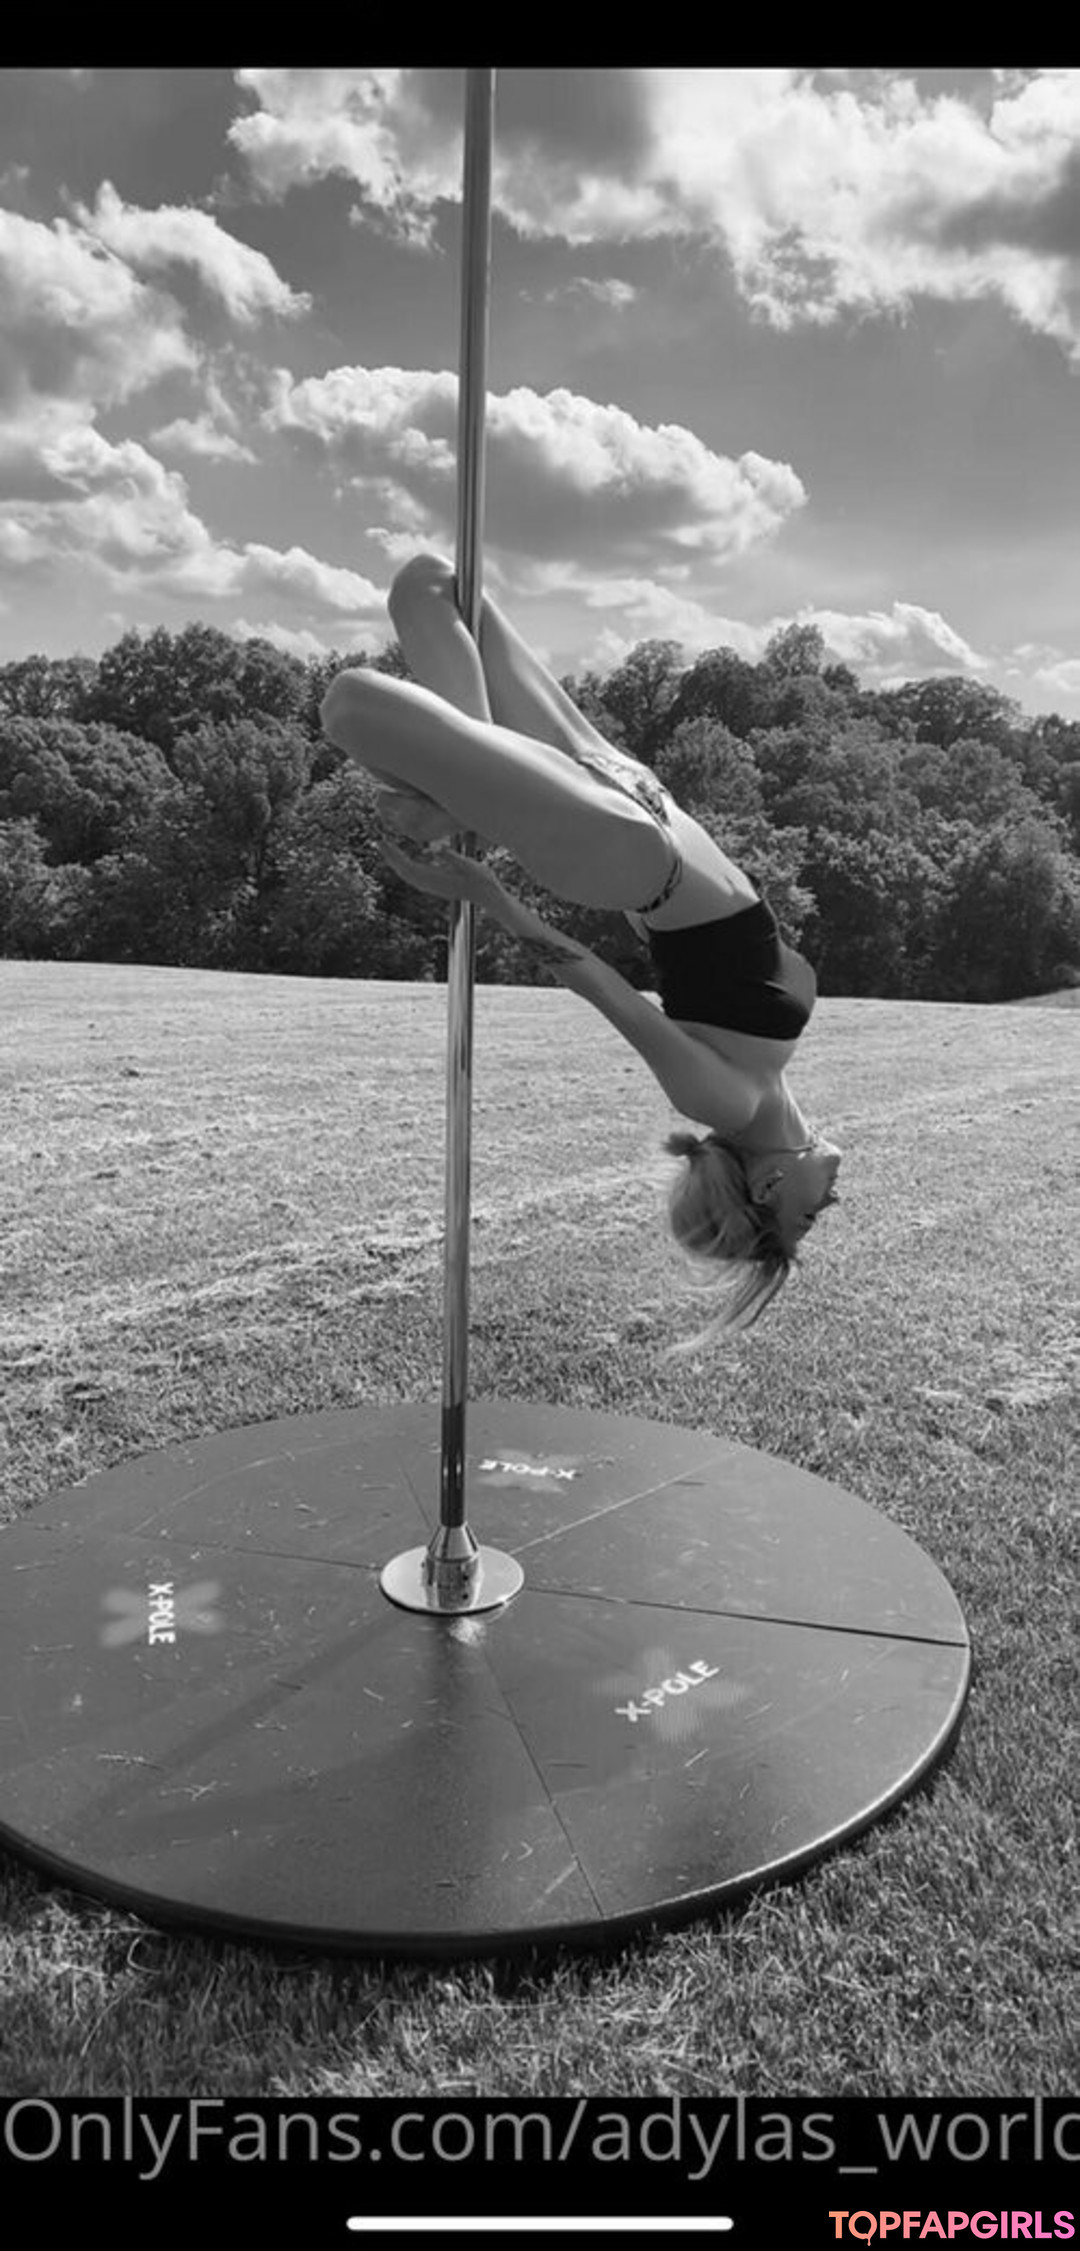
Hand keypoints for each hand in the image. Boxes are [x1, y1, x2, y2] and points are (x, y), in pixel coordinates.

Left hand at [377, 838, 503, 909]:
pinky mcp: (435, 885)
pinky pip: (414, 876)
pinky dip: (405, 867)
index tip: (385, 843)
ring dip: (396, 862)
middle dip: (391, 857)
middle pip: (404, 871)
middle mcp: (430, 884)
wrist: (488, 896)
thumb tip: (437, 849)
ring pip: (407, 874)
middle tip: (379, 842)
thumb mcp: (470, 865)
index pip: (408, 866)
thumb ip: (453, 857)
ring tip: (387, 848)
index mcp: (435, 878)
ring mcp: (432, 886)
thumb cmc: (482, 879)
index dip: (395, 855)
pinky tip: (403, 860)